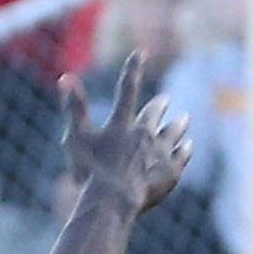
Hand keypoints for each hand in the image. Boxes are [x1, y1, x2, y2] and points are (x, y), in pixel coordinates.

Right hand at [61, 53, 190, 216]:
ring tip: (184, 119)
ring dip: (178, 125)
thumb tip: (65, 77)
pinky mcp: (171, 172)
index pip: (127, 90)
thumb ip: (73, 107)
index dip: (132, 70)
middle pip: (154, 115)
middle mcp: (145, 135)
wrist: (116, 200)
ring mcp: (160, 154)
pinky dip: (184, 149)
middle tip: (166, 99)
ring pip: (173, 134)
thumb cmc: (91, 171)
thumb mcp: (76, 137)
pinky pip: (180, 156)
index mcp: (122, 125)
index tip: (139, 53)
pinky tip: (188, 146)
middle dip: (159, 106)